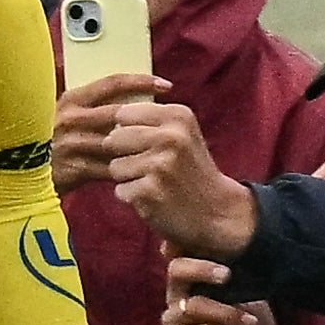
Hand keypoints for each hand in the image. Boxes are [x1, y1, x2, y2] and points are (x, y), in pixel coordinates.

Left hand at [50, 80, 254, 259]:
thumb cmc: (191, 169)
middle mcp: (170, 137)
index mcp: (178, 116)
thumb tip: (108, 114)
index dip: (126, 131)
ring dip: (128, 179)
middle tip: (148, 167)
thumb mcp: (182, 133)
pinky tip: (156, 199)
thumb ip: (150, 119)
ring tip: (155, 183)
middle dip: (123, 155)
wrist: (217, 211)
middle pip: (114, 139)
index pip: (124, 113)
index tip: (143, 144)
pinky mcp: (150, 192)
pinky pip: (121, 190)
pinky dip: (133, 198)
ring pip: (115, 166)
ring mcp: (160, 165)